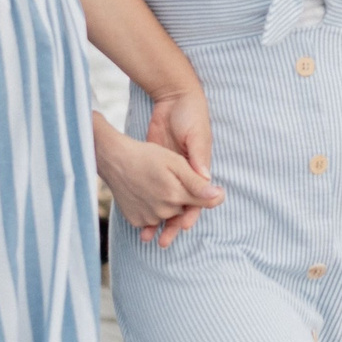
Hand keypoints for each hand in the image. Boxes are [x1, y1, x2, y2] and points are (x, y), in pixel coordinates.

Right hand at [97, 122, 222, 247]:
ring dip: (168, 204)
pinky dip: (153, 210)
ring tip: (156, 185)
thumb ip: (196, 182)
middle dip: (183, 197)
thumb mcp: (175, 163)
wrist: (114, 160)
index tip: (216, 190)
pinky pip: (152, 220)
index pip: (203, 203)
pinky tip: (147, 195)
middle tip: (170, 178)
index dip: (212, 196)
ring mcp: (148, 218)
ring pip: (168, 215)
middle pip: (184, 209)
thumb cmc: (147, 156)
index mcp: (175, 195)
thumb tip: (217, 196)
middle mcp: (163, 211)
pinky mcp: (135, 220)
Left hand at [141, 84, 216, 242]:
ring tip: (146, 237)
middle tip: (164, 242)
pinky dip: (146, 206)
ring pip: (165, 203)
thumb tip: (205, 179)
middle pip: (180, 206)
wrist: (174, 99)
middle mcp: (184, 175)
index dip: (191, 212)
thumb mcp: (197, 135)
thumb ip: (199, 156)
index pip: (196, 198)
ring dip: (157, 220)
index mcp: (197, 169)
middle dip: (173, 224)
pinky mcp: (155, 168)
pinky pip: (152, 192)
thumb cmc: (190, 116)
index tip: (183, 226)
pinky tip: (137, 219)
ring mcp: (168, 173)